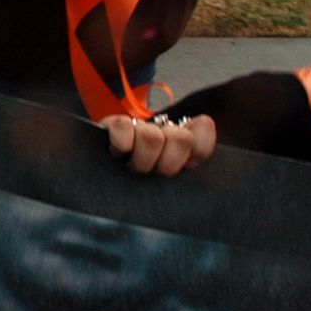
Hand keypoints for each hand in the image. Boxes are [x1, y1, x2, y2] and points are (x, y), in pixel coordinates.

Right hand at [102, 114, 216, 175]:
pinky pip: (123, 127)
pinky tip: (118, 153)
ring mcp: (139, 126)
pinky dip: (121, 144)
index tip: (185, 166)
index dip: (196, 152)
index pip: (204, 129)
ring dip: (142, 160)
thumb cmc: (144, 186)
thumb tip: (203, 145)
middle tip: (154, 172)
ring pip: (152, 138)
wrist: (106, 179)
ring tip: (134, 167)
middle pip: (181, 139)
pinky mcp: (114, 124)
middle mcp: (163, 129)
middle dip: (167, 164)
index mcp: (183, 142)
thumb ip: (193, 170)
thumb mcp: (173, 184)